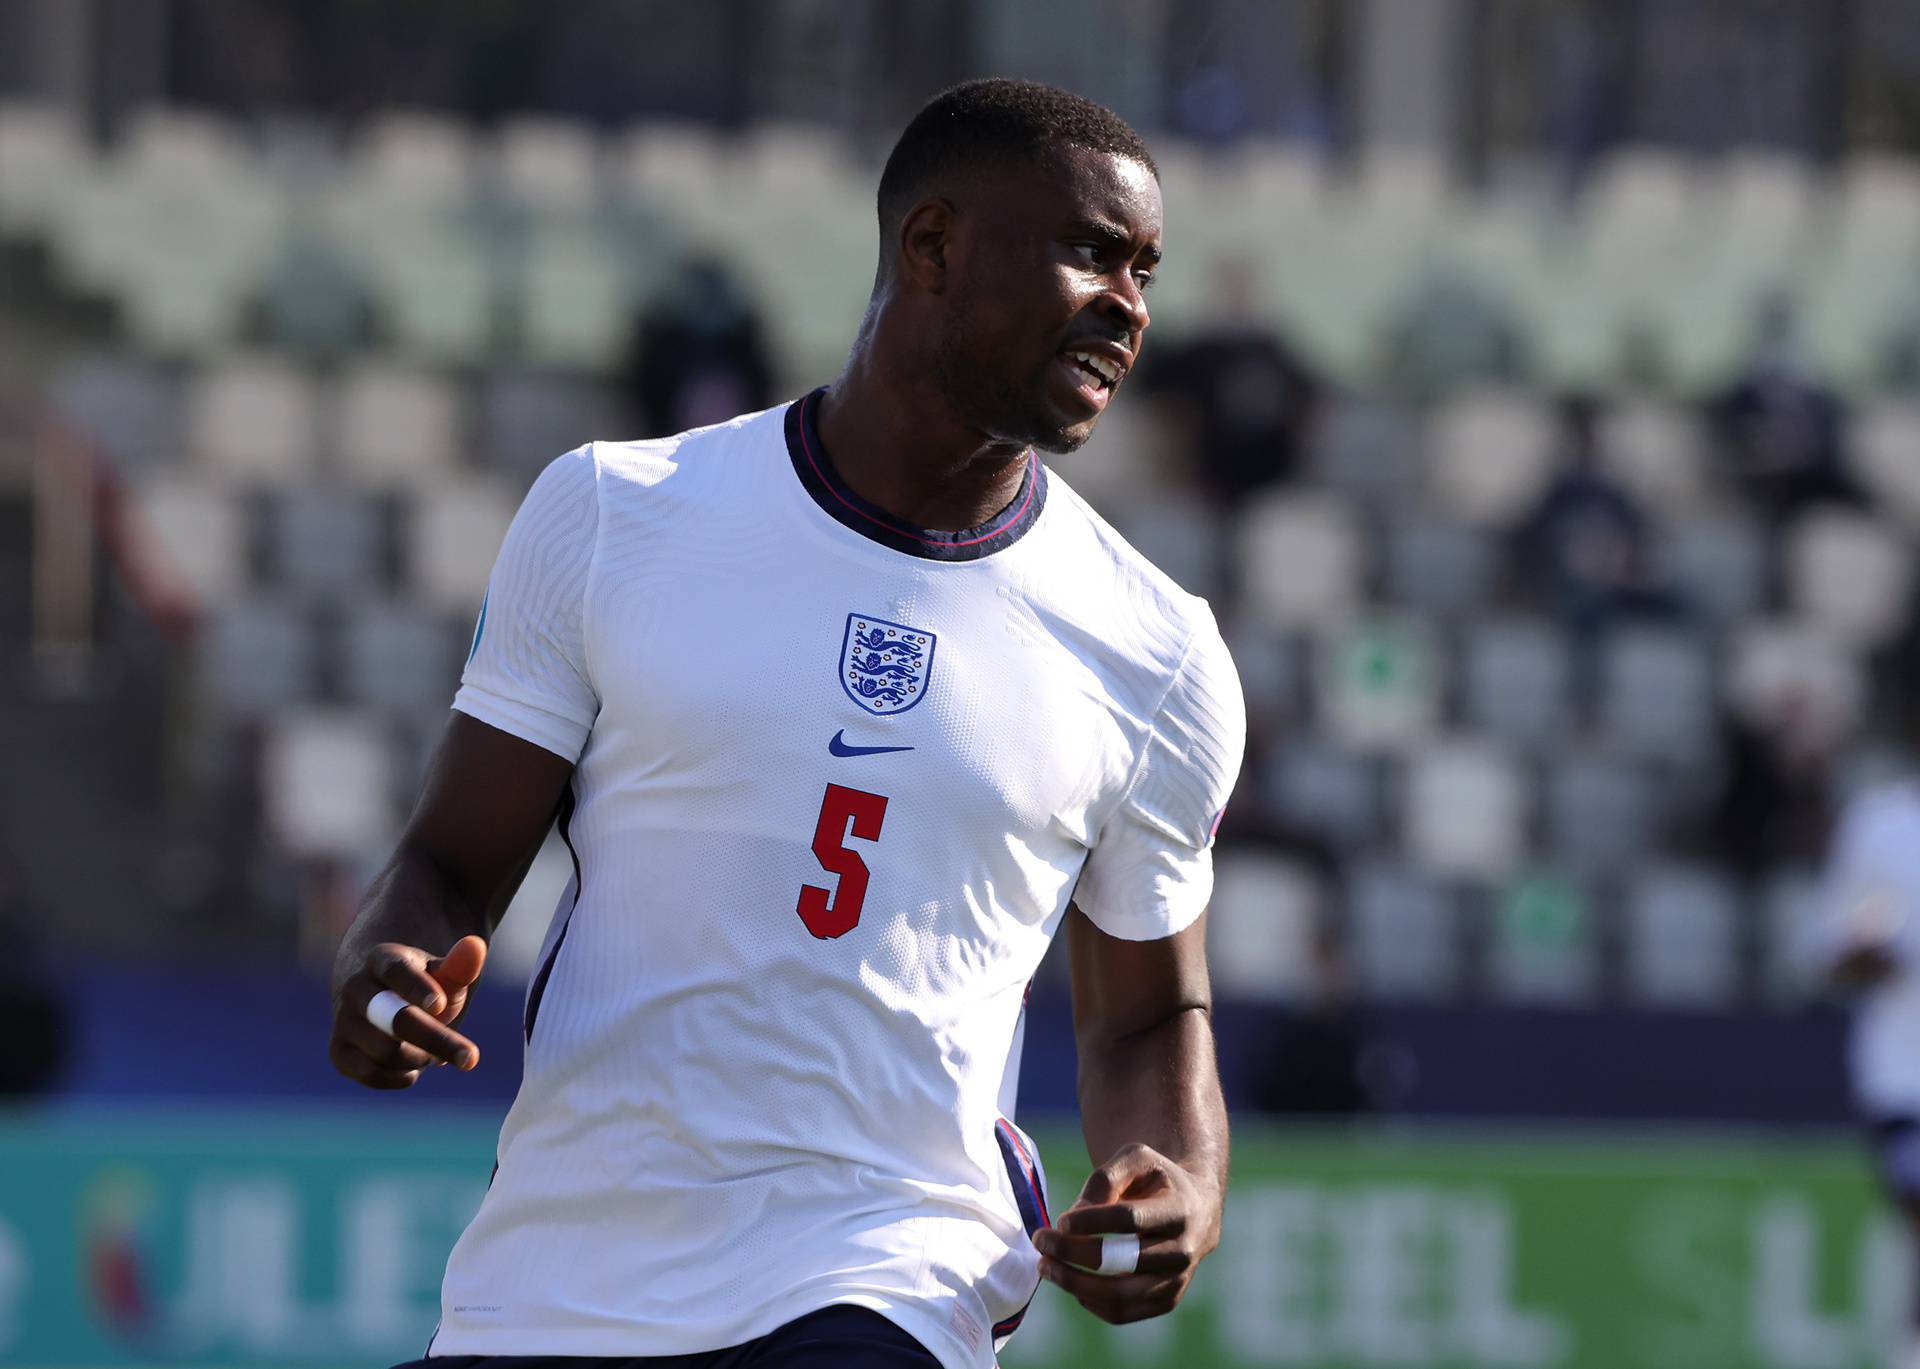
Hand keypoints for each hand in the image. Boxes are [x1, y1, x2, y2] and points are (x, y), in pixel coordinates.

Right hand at [329, 936, 486, 1088]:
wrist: (381, 1001)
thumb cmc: (424, 987)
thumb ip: (460, 965)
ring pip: (387, 1051)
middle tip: (471, 1059)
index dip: (417, 988)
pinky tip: (413, 1068)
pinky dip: (400, 1076)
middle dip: (434, 1040)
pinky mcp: (339, 1051)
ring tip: (431, 1051)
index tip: (441, 1006)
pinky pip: (370, 1074)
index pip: (396, 971)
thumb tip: (476, 946)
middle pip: (393, 1019)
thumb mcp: (444, 974)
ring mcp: (343, 1020)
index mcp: (382, 959)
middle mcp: (355, 988)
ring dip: (420, 1057)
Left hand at [1031, 1142, 1221, 1324]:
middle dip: (1074, 1253)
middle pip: (1122, 1260)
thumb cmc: (1156, 1180)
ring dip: (1074, 1283)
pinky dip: (1090, 1301)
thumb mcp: (1136, 1159)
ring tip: (1046, 1266)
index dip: (1091, 1221)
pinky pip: (1122, 1312)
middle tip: (1041, 1242)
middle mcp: (1184, 1250)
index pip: (1130, 1219)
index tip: (1060, 1221)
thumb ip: (1105, 1178)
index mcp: (1180, 1210)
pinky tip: (1071, 1281)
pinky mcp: (1166, 1301)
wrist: (1195, 1209)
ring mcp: (1177, 1280)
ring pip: (1120, 1296)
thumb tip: (1072, 1218)